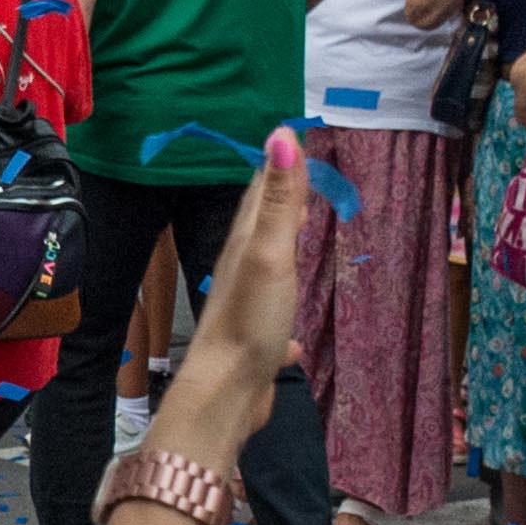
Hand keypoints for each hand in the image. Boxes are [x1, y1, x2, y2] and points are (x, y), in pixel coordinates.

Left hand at [149, 134, 310, 472]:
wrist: (226, 391)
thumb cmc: (250, 320)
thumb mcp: (270, 252)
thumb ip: (278, 199)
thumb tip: (282, 133)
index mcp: (244, 244)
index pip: (259, 193)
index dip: (277, 165)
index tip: (293, 138)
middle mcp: (242, 271)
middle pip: (260, 226)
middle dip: (280, 200)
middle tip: (299, 177)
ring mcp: (248, 307)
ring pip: (266, 269)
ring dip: (281, 247)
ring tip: (299, 232)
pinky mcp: (256, 343)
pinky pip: (274, 322)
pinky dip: (286, 318)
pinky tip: (294, 338)